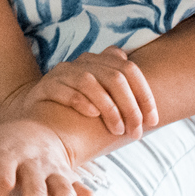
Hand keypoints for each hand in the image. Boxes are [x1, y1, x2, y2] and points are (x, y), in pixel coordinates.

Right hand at [0, 47, 157, 138]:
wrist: (40, 122)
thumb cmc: (80, 116)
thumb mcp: (106, 103)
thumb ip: (126, 100)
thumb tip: (155, 116)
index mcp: (101, 62)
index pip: (130, 69)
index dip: (145, 95)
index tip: (153, 121)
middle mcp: (82, 63)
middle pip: (114, 77)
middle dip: (130, 107)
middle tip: (135, 133)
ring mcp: (62, 72)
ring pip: (91, 82)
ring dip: (109, 109)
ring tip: (117, 130)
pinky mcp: (45, 86)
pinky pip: (65, 89)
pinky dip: (81, 101)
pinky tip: (92, 115)